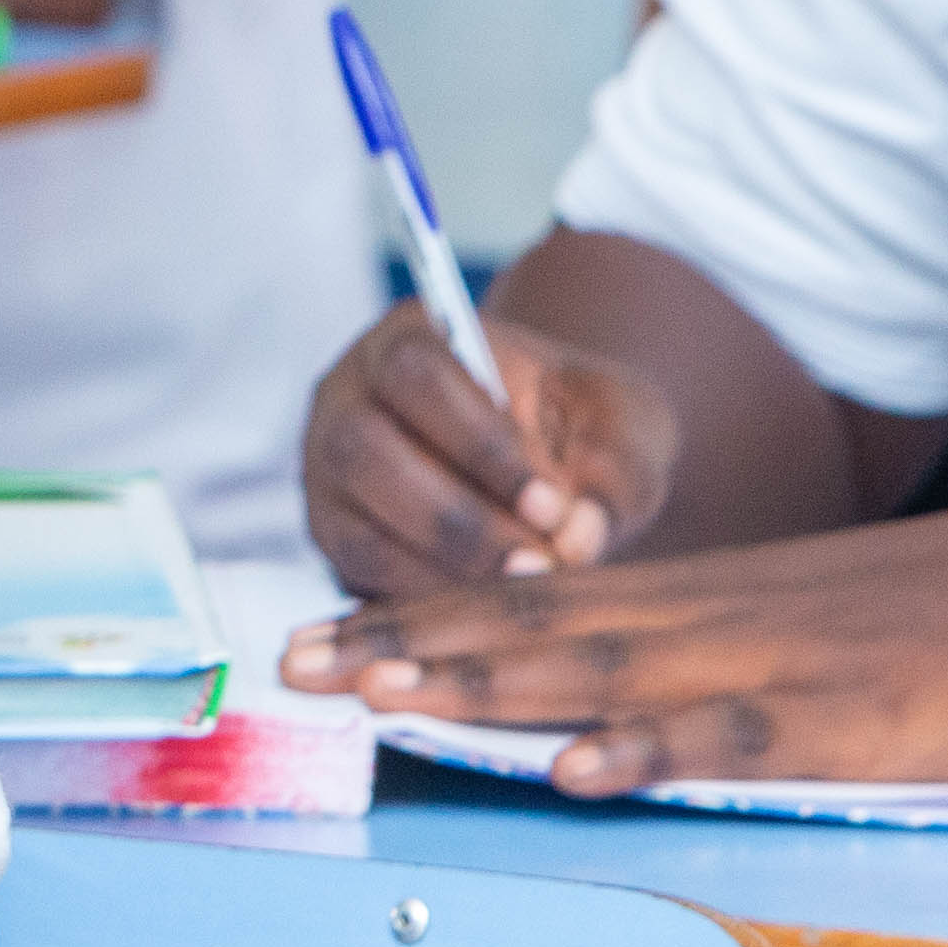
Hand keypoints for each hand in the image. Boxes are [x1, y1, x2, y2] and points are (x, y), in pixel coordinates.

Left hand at [268, 503, 947, 790]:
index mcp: (703, 601)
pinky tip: (578, 768)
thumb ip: (706, 657)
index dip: (418, 619)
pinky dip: (653, 748)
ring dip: (492, 682)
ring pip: (609, 668)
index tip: (319, 638)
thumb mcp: (805, 626)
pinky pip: (737, 733)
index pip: (529, 604)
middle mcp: (718, 618)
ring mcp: (781, 663)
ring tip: (389, 693)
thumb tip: (599, 703)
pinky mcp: (855, 717)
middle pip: (536, 627)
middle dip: (409, 644)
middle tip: (296, 663)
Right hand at [300, 299, 679, 604]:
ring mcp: (326, 468)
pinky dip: (423, 598)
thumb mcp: (621, 425)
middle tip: (540, 563)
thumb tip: (576, 537)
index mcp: (408, 337)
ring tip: (524, 589)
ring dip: (441, 567)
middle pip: (365, 449)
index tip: (551, 504)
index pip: (418, 374)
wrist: (552, 458)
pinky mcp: (332, 532)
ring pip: (352, 522)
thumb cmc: (581, 427)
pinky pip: (357, 573)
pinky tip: (490, 609)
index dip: (480, 444)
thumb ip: (614, 468)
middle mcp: (345, 395)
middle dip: (456, 519)